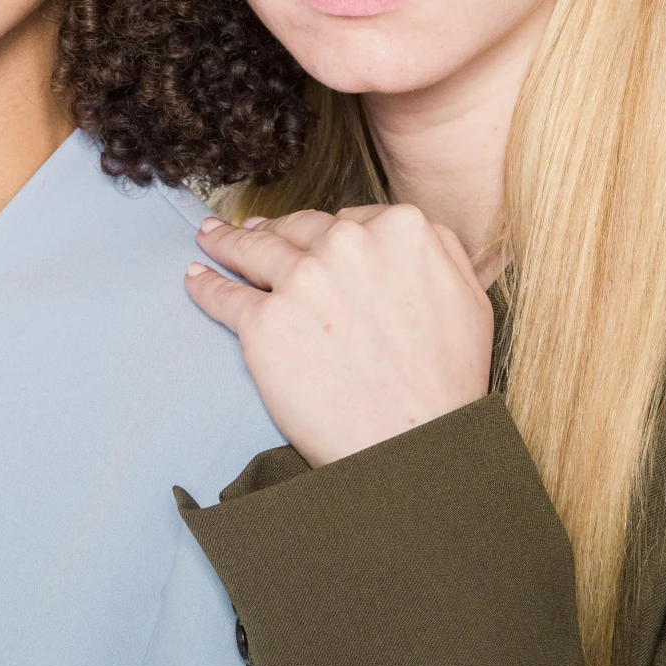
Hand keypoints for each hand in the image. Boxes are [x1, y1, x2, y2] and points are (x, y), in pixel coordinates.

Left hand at [186, 204, 493, 466]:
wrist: (413, 445)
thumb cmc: (446, 383)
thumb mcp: (469, 298)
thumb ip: (439, 250)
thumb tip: (410, 230)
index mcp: (400, 229)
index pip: (348, 219)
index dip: (326, 233)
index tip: (308, 237)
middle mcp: (346, 244)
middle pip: (298, 229)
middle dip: (276, 231)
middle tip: (253, 231)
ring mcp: (301, 282)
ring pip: (253, 249)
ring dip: (227, 242)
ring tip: (211, 240)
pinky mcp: (264, 323)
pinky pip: (224, 296)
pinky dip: (205, 285)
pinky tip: (196, 278)